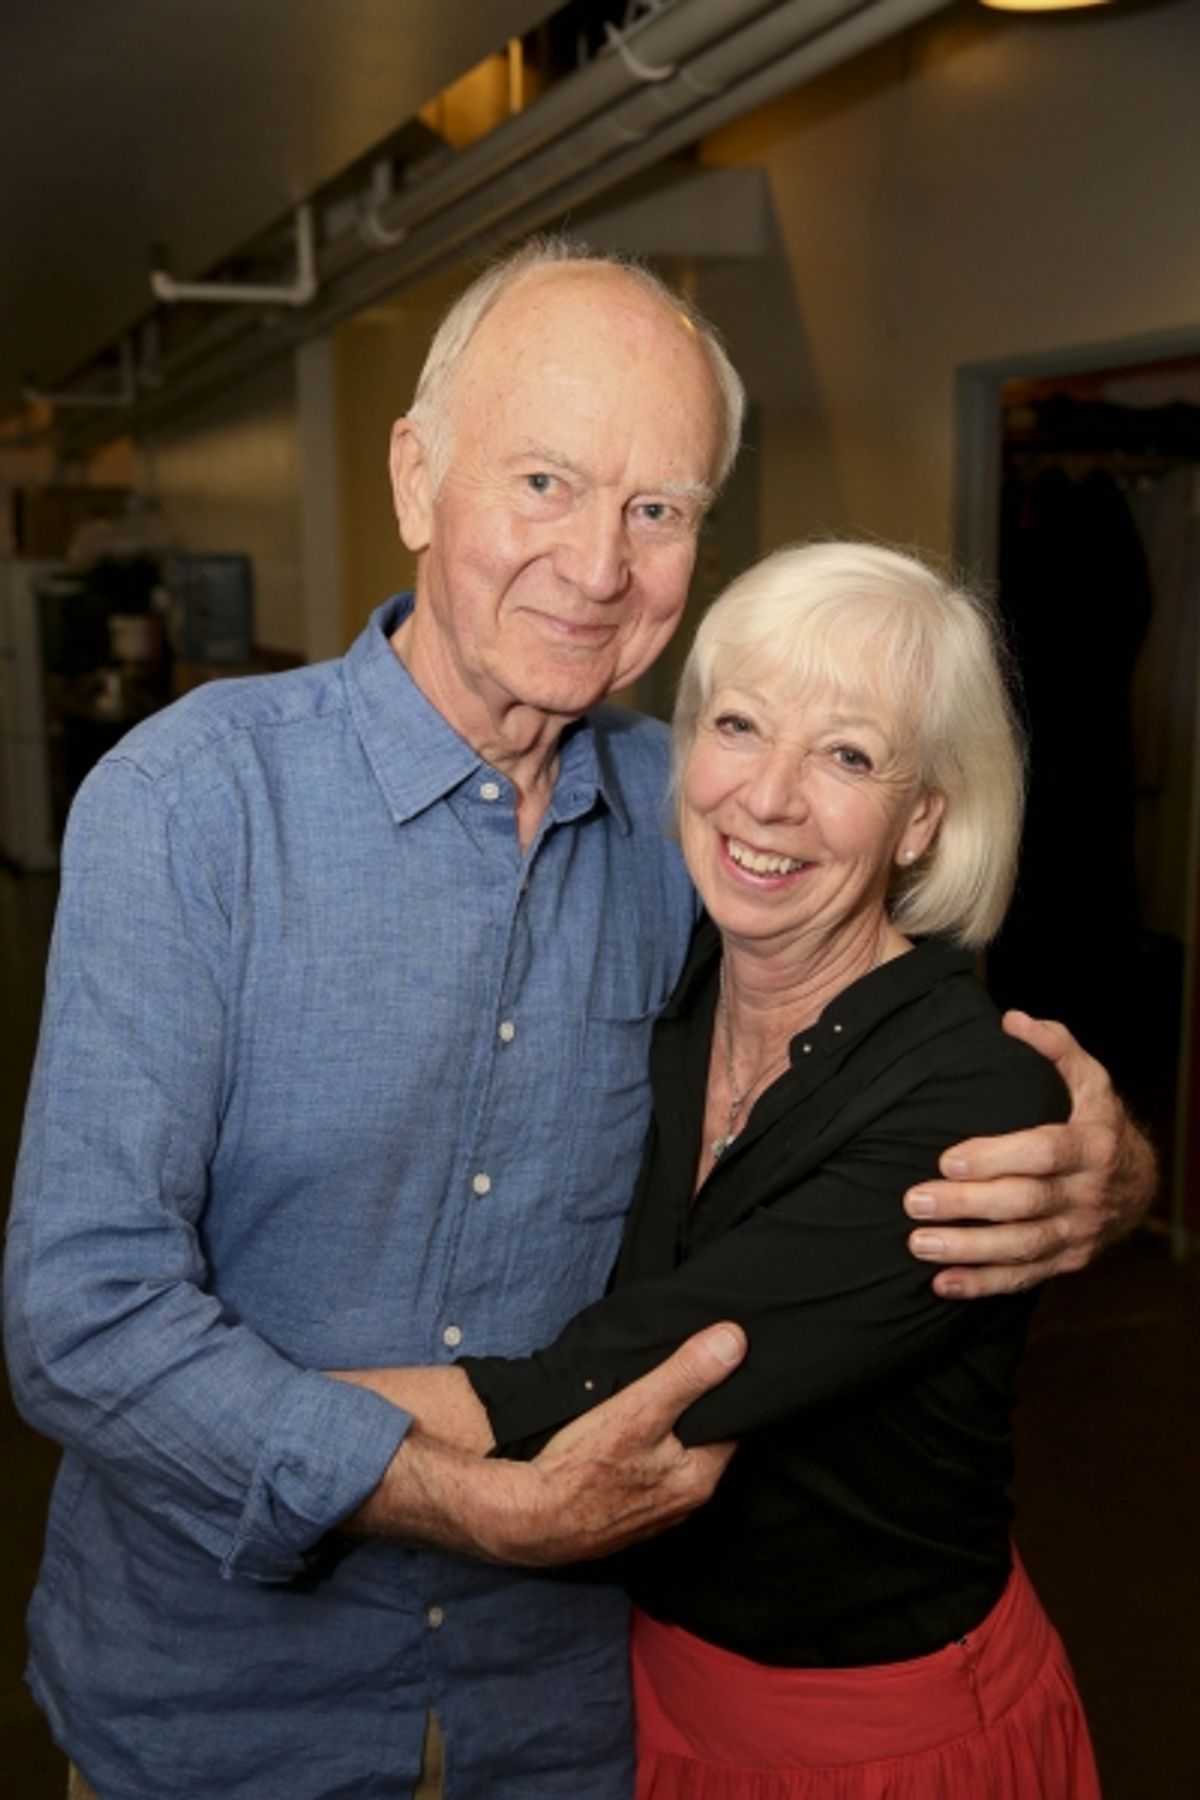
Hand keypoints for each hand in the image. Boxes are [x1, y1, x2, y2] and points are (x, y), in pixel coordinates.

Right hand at [348, 1322, 745, 1563]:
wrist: (528, 1520)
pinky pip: (646, 1480)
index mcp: (700, 1478)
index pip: (732, 1425)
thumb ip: (688, 1374)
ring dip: (665, 1438)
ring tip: (648, 1406)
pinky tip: (620, 1444)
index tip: (713, 1364)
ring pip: (673, 1463)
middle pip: (703, 1444)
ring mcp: (654, 1516)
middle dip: (694, 1414)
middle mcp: (685, 1504)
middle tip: (677, 1378)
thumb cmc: (582, 1467)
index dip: (724, 1391)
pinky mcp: (625, 1519)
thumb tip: (736, 1339)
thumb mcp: (640, 1407)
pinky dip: (640, 1459)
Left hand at [904, 1012, 1156, 1298]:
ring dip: (968, 1249)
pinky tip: (941, 1282)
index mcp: (1092, 1144)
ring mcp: (1078, 1232)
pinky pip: (1024, 1278)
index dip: (995, 1157)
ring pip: (1022, 1246)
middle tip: (914, 1201)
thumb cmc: (1094, 1119)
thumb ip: (1053, 1045)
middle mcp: (1088, 1192)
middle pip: (1025, 1203)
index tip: (946, 1158)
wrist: (1135, 1182)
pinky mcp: (1068, 1261)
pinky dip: (982, 1284)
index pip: (1044, 1153)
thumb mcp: (1086, 1077)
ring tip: (918, 1243)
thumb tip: (1012, 1019)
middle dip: (967, 1205)